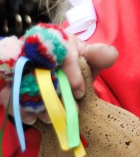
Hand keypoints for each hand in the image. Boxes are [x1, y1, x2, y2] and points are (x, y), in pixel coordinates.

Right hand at [0, 33, 117, 125]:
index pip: (61, 50)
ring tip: (50, 118)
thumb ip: (98, 56)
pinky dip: (19, 107)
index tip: (80, 92)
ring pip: (22, 82)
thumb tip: (111, 54)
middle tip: (68, 112)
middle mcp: (33, 47)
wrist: (56, 67)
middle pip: (39, 69)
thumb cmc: (73, 61)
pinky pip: (8, 92)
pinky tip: (32, 118)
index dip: (71, 72)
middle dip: (54, 94)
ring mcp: (19, 64)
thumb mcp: (87, 57)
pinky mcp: (9, 79)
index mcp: (54, 37)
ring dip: (36, 103)